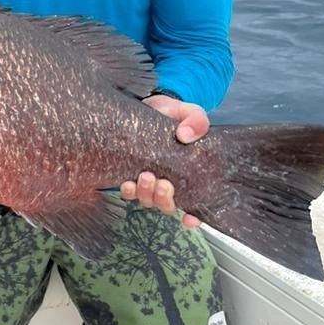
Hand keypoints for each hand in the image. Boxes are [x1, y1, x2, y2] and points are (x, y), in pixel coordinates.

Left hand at [118, 95, 210, 227]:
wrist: (148, 106)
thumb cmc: (172, 115)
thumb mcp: (189, 112)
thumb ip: (196, 120)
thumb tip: (186, 135)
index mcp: (187, 175)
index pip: (194, 204)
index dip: (193, 217)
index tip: (190, 218)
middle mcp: (168, 182)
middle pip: (167, 205)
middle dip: (164, 199)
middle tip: (163, 184)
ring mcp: (148, 181)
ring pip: (147, 201)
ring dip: (146, 194)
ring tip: (146, 177)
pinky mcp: (129, 174)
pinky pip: (128, 192)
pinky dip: (128, 191)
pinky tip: (128, 183)